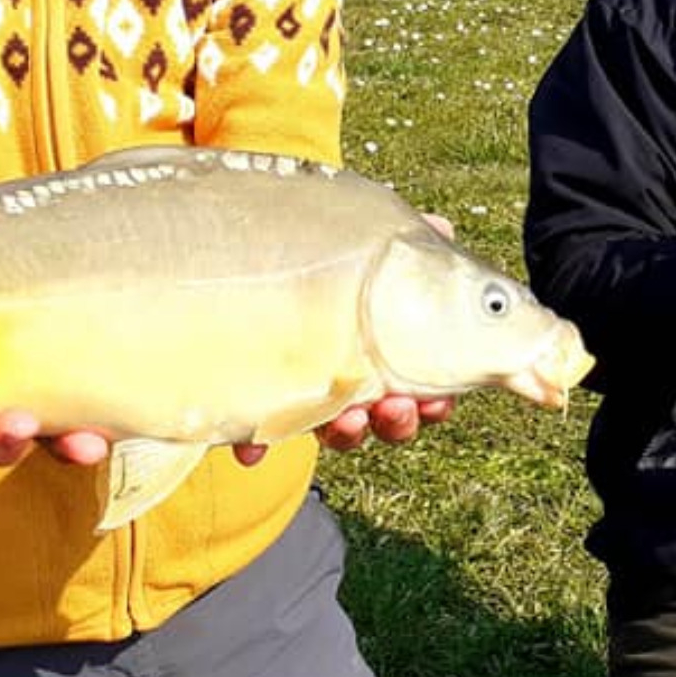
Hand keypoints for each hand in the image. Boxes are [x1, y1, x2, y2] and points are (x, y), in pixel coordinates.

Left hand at [235, 212, 461, 458]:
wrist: (234, 260)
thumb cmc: (313, 253)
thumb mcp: (358, 241)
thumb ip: (399, 239)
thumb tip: (441, 226)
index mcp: (381, 349)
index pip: (421, 387)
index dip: (434, 402)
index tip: (436, 400)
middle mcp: (347, 375)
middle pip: (384, 417)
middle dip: (396, 420)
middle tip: (395, 406)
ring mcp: (303, 390)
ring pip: (333, 429)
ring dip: (346, 431)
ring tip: (347, 415)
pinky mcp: (255, 398)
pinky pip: (256, 433)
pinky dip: (255, 444)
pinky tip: (250, 450)